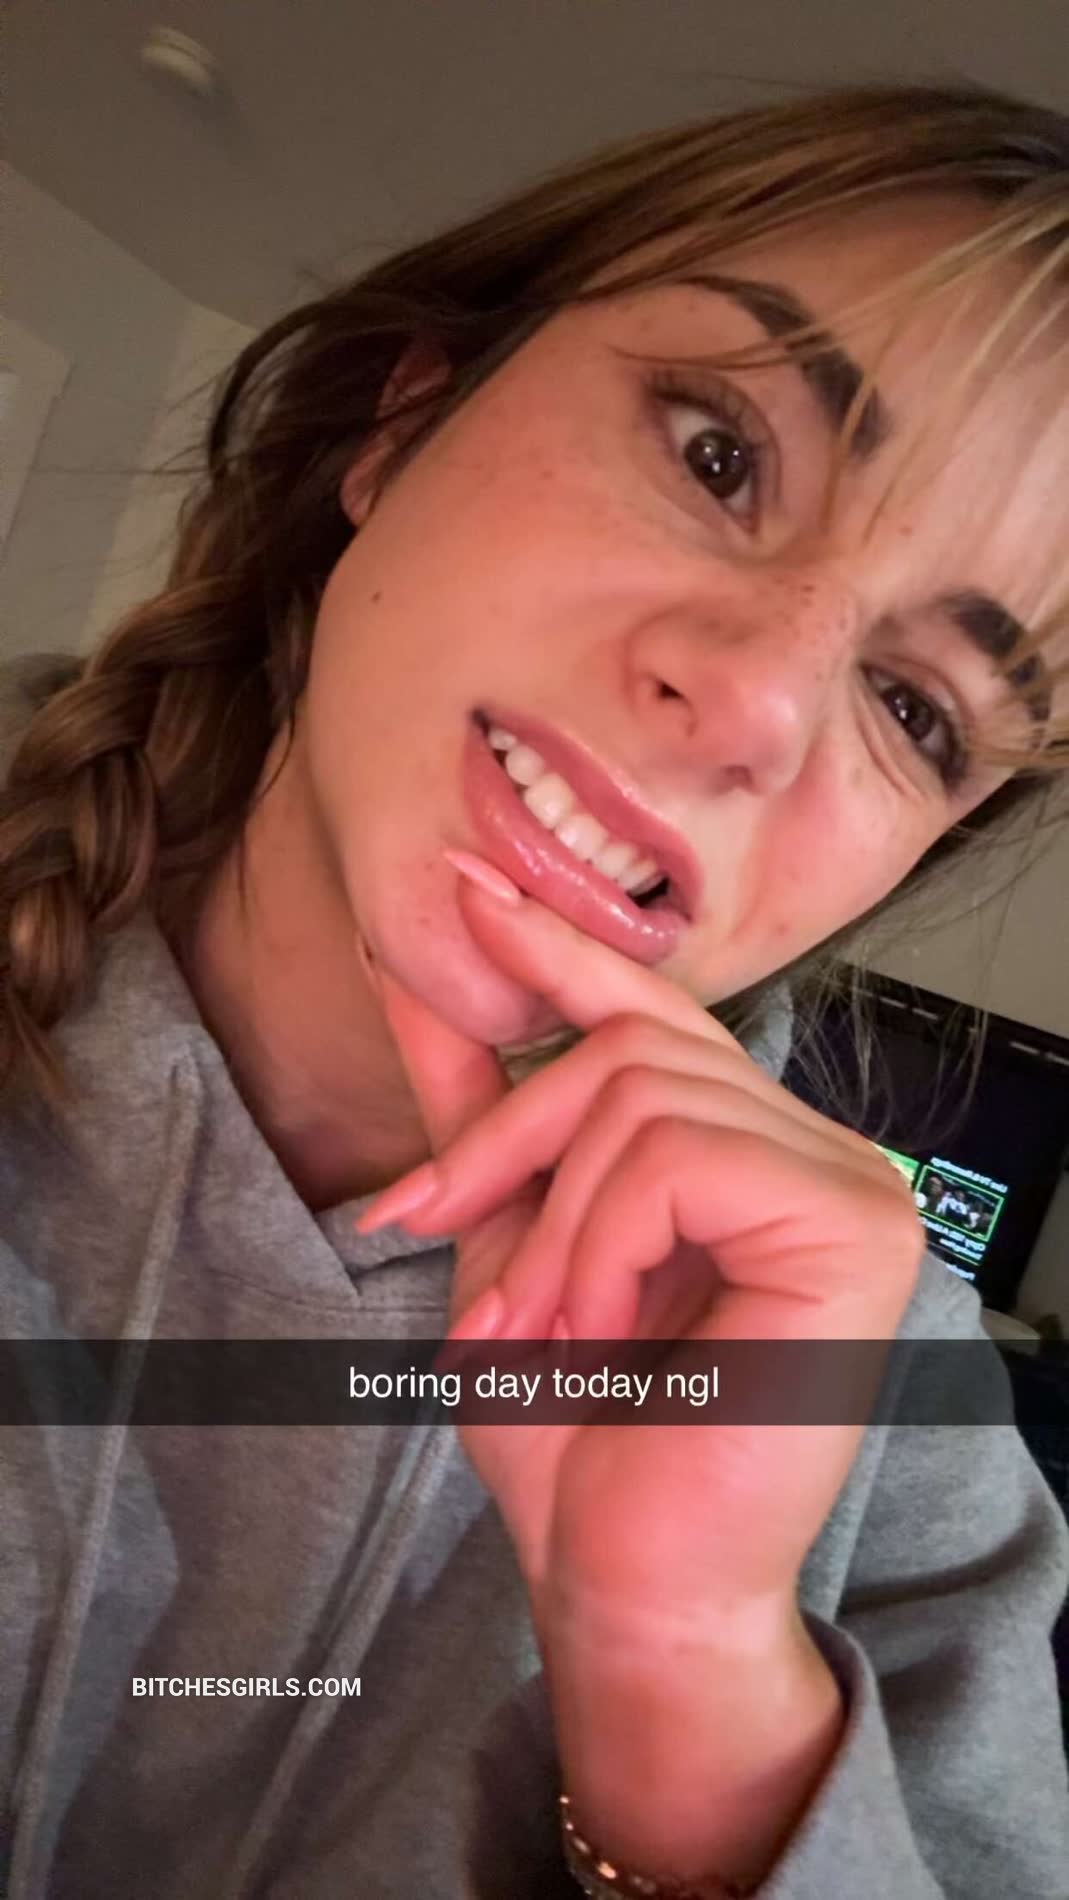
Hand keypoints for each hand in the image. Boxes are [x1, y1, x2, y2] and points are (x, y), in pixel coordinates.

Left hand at [357, 858, 923, 1878]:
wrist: (626, 1582)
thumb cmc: (580, 1435)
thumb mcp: (507, 1243)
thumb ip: (483, 1112)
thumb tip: (421, 976)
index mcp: (750, 1152)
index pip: (653, 1015)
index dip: (557, 949)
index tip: (462, 888)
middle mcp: (820, 1150)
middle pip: (628, 1048)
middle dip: (507, 1145)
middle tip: (435, 1236)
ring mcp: (854, 1184)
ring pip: (642, 1100)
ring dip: (549, 1226)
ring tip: (539, 1330)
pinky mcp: (857, 1229)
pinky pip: (678, 1159)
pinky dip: (600, 1244)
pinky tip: (602, 1329)